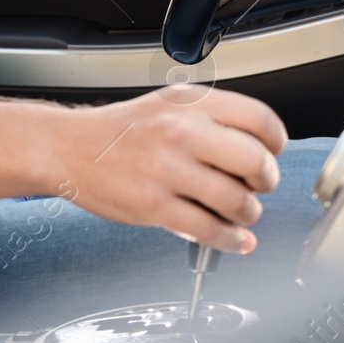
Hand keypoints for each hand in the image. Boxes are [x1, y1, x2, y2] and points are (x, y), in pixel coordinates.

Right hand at [55, 88, 288, 252]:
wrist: (67, 148)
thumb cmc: (119, 131)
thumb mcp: (168, 104)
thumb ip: (211, 119)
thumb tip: (258, 148)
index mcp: (189, 103)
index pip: (259, 118)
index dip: (276, 141)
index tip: (273, 153)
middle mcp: (181, 131)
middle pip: (255, 161)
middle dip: (267, 180)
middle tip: (260, 186)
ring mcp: (167, 170)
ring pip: (236, 201)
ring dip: (248, 213)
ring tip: (240, 212)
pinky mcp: (154, 206)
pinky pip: (208, 230)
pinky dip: (230, 240)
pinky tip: (234, 238)